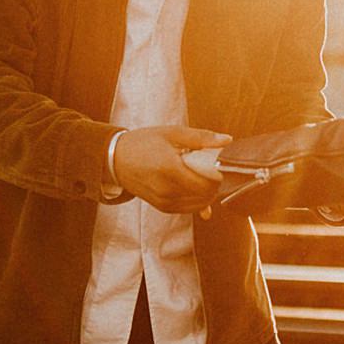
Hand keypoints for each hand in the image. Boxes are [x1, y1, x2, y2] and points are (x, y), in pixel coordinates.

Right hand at [112, 125, 228, 212]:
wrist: (116, 160)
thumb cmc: (143, 143)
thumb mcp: (172, 134)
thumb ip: (201, 138)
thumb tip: (227, 141)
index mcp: (170, 168)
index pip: (207, 182)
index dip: (218, 175)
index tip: (218, 164)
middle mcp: (167, 189)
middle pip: (206, 195)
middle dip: (214, 183)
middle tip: (210, 168)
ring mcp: (164, 201)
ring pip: (200, 204)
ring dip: (207, 192)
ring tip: (199, 175)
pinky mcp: (163, 207)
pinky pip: (189, 208)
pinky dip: (197, 200)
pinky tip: (193, 185)